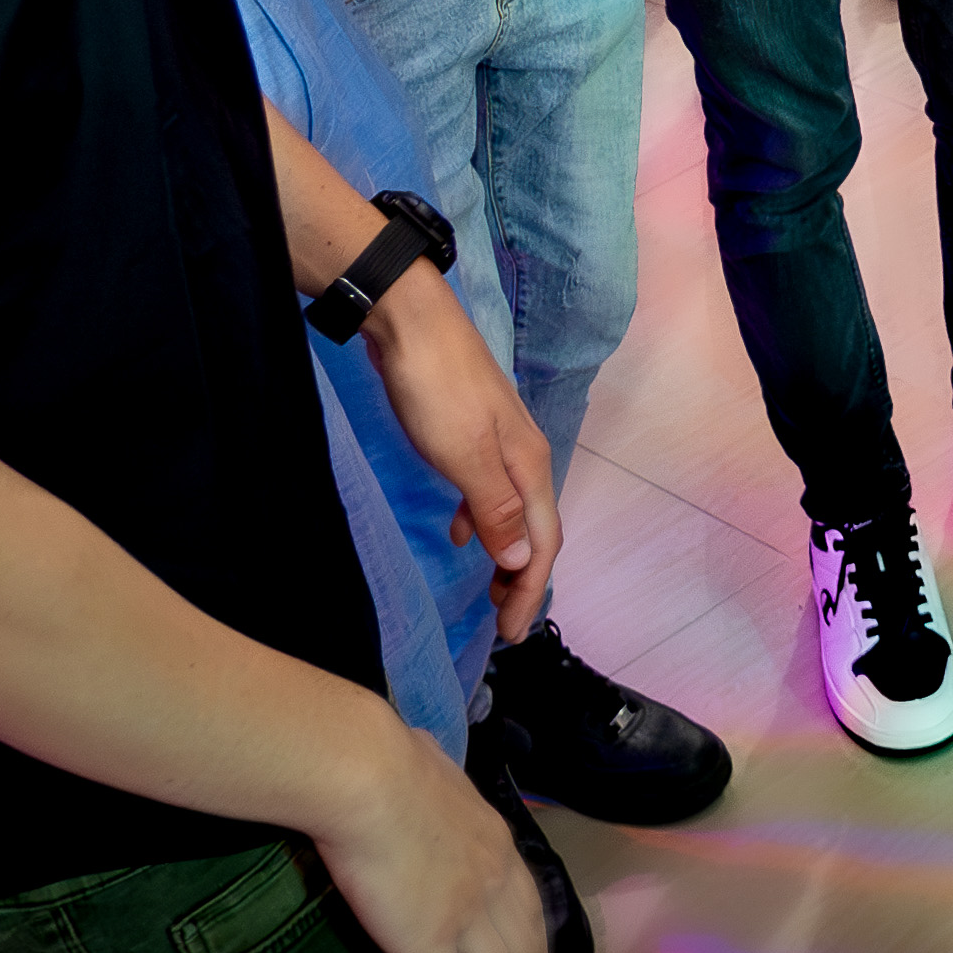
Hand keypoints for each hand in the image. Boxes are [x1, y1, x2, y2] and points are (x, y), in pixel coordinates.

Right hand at [305, 724, 552, 952]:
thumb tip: (427, 771)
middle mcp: (492, 882)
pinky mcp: (429, 943)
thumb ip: (439, 788)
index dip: (538, 940)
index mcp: (494, 840)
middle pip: (525, 948)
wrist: (369, 774)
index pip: (528, 903)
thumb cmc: (388, 761)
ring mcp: (465, 916)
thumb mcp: (433, 768)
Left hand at [358, 271, 561, 641]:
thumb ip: (497, 508)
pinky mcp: (471, 430)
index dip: (530, 589)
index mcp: (528, 464)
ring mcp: (498, 440)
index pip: (543, 541)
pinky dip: (481, 519)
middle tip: (503, 623)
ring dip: (506, 552)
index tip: (511, 632)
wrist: (410, 319)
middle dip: (524, 578)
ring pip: (513, 510)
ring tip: (488, 587)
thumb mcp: (464, 455)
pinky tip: (460, 529)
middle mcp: (523, 453)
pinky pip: (488, 489)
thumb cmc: (435, 387)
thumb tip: (524, 558)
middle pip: (535, 528)